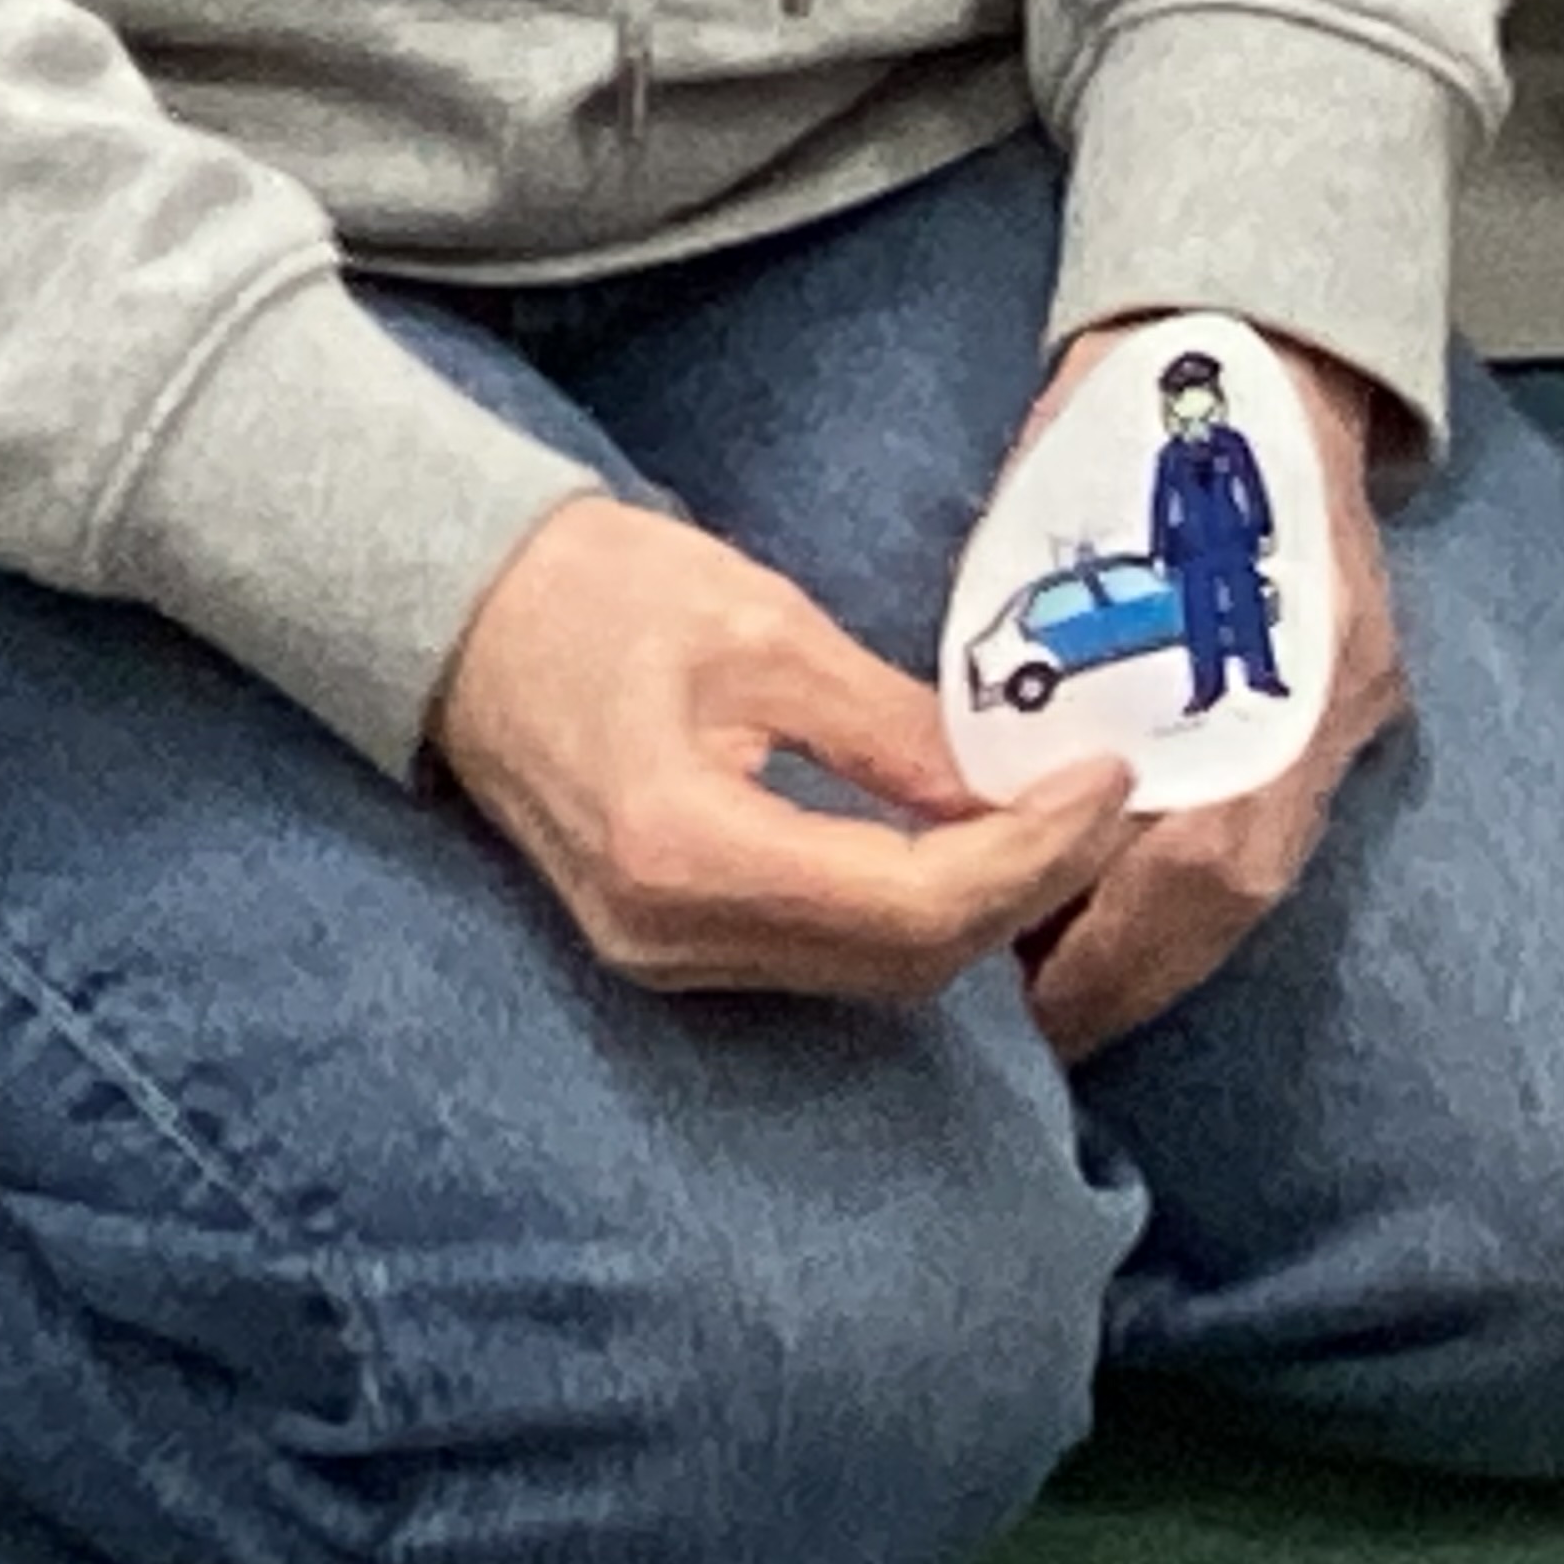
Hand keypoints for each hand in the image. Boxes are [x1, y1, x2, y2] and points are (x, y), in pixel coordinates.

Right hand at [431, 498, 1136, 999]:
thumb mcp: (766, 632)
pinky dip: (913, 910)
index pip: (912, 904)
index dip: (1031, 853)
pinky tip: (968, 843)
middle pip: (901, 960)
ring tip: (1057, 819)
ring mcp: (662, 954)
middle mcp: (671, 934)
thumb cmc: (593, 592)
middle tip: (1103, 801)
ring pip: (871, 971)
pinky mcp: (670, 940)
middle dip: (1024, 887)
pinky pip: (824, 953)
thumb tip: (1017, 783)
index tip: (1108, 783)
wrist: (455, 613)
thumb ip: (896, 727)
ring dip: (979, 907)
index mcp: (686, 853)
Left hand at [1009, 324, 1412, 1062]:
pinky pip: (1258, 834)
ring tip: (1046, 985)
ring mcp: (1342, 697)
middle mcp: (1335, 689)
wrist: (1249, 335)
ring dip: (1151, 946)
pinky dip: (1176, 898)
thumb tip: (955, 769)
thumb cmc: (1141, 409)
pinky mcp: (1328, 702)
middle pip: (1241, 888)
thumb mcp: (1067, 511)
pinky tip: (1100, 921)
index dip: (1124, 940)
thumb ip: (1035, 641)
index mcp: (1289, 644)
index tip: (1029, 983)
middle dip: (1130, 971)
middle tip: (1024, 1017)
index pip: (1219, 853)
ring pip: (1254, 876)